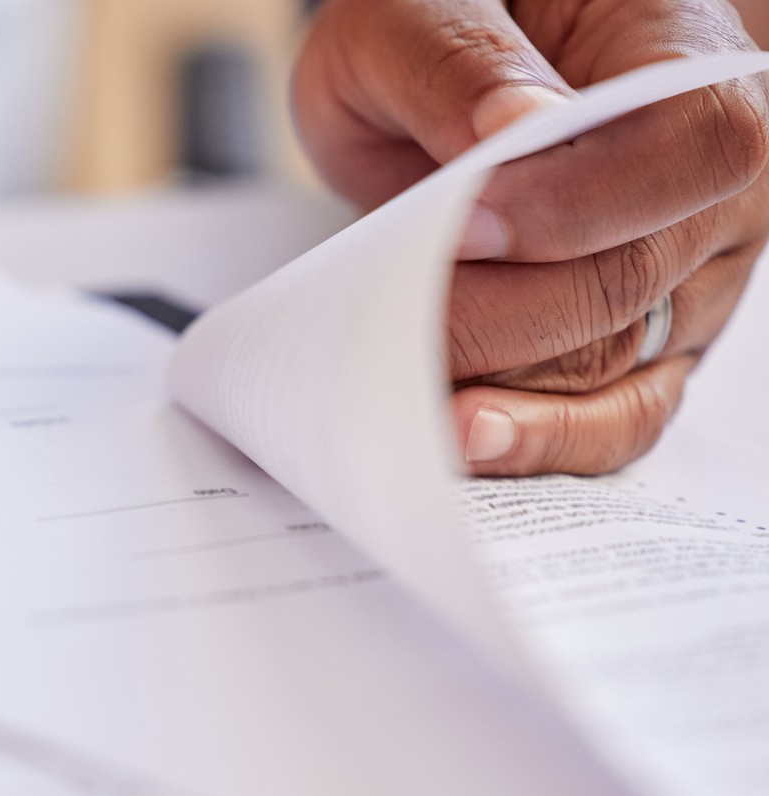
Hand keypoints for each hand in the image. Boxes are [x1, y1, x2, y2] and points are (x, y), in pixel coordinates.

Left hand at [294, 0, 768, 475]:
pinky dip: (543, 441)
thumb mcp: (422, 9)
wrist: (429, 70)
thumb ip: (462, 63)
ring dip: (512, 396)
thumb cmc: (439, 20)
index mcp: (685, 58)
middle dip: (503, 317)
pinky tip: (470, 443)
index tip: (460, 227)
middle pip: (635, 275)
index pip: (685, 145)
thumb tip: (513, 129)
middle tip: (393, 329)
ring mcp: (685, 269)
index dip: (574, 203)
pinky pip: (617, 414)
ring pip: (622, 362)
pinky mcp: (638, 341)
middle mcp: (711, 176)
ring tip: (411, 405)